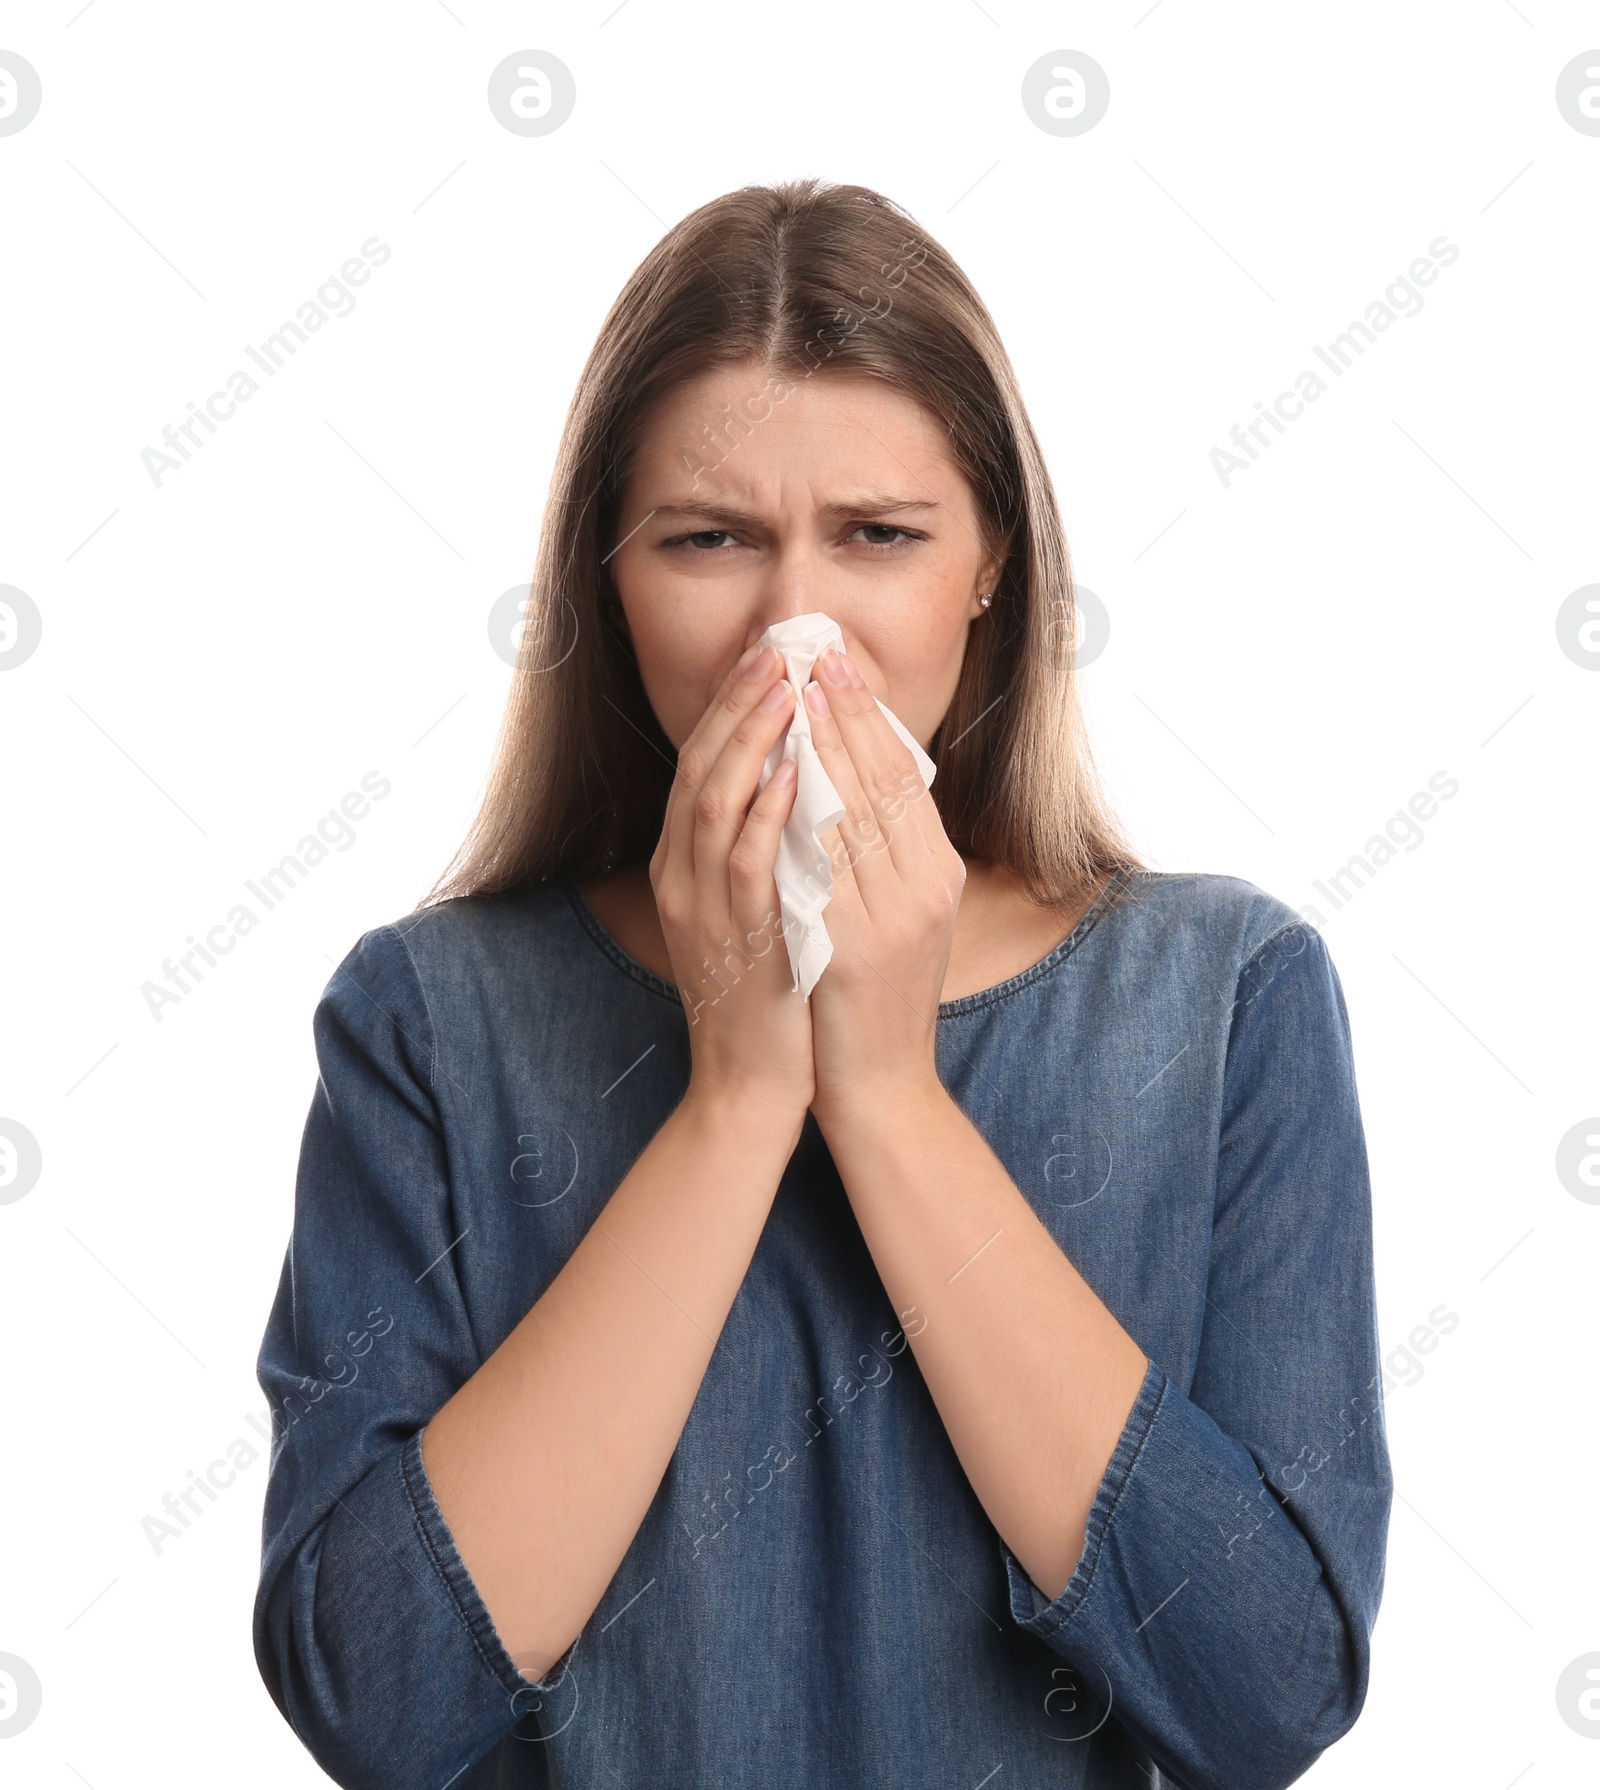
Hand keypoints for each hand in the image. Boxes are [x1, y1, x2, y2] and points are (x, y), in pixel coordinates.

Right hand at [650, 643, 815, 1121]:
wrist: (750, 1081)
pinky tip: (791, 776)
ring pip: (716, 804)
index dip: (731, 707)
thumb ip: (760, 845)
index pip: (699, 764)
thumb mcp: (753, 905)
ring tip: (786, 690)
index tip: (766, 657)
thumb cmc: (767, 990)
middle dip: (739, 705)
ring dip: (752, 743)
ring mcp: (703, 908)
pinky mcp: (736, 940)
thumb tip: (796, 777)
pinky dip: (766, 814)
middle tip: (776, 651)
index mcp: (683, 864)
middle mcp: (682, 877)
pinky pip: (746, 865)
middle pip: (700, 768)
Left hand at [800, 647, 965, 1128]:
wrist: (880, 1087)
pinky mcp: (857, 946)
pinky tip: (784, 775)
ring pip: (858, 813)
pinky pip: (827, 868)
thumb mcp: (893, 917)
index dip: (870, 717)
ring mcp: (895, 916)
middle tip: (816, 654)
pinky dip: (806, 816)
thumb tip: (849, 783)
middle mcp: (926, 886)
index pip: (905, 777)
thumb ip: (882, 856)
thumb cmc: (874, 1001)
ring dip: (824, 747)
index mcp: (937, 874)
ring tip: (795, 692)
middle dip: (847, 712)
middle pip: (885, 781)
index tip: (839, 665)